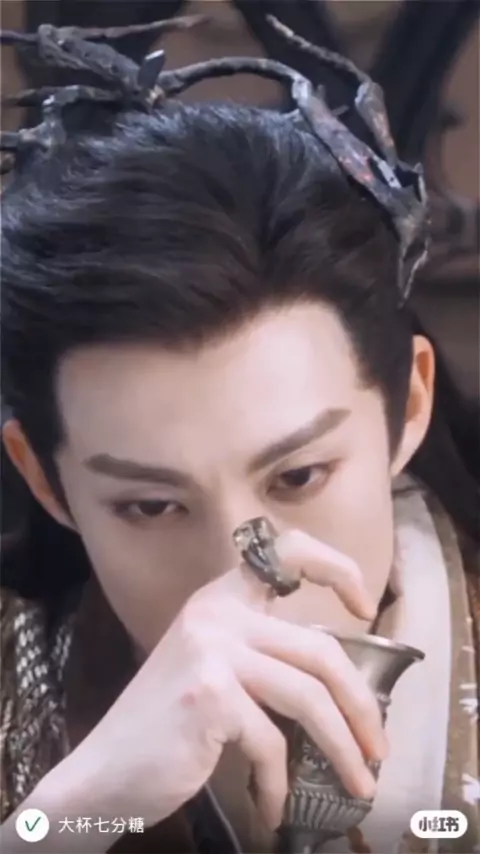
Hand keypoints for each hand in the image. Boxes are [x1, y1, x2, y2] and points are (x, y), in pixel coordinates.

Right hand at [57, 530, 386, 831]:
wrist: (104, 772)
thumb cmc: (166, 726)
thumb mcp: (214, 670)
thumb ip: (263, 658)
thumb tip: (340, 688)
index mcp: (220, 599)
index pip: (286, 551)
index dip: (335, 567)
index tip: (362, 606)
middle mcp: (216, 613)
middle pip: (320, 652)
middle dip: (361, 706)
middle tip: (379, 747)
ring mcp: (212, 650)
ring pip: (309, 698)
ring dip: (342, 749)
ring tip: (358, 784)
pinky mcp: (210, 695)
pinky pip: (272, 742)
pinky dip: (280, 782)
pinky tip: (274, 806)